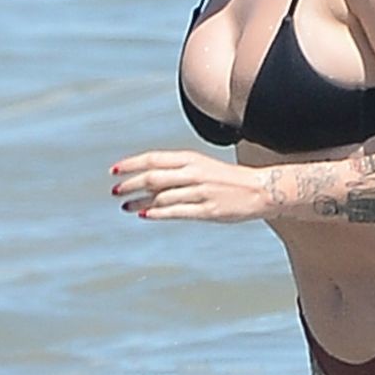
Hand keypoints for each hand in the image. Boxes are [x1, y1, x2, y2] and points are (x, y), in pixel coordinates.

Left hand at [110, 149, 271, 223]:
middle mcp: (193, 173)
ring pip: (161, 196)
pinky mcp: (207, 210)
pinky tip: (145, 215)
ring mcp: (200, 192)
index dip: (131, 164)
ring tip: (125, 206)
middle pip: (153, 177)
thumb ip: (177, 172)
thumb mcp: (202, 167)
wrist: (260, 190)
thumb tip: (146, 182)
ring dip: (139, 201)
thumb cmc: (227, 180)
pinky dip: (157, 213)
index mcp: (191, 159)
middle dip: (130, 184)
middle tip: (115, 191)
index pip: (153, 159)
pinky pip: (176, 211)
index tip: (114, 171)